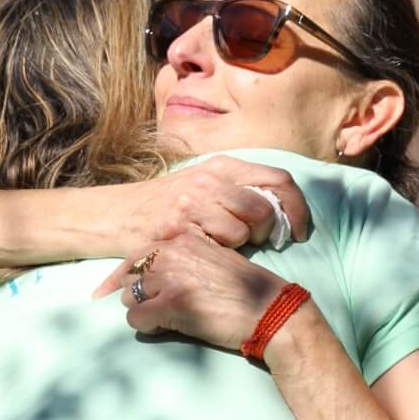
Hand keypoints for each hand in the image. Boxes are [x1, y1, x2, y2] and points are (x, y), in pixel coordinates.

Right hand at [110, 153, 308, 256]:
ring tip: (220, 243)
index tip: (300, 230)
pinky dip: (219, 253)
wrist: (118, 215)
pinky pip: (221, 246)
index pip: (279, 179)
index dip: (298, 207)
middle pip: (265, 207)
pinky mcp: (180, 227)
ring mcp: (193, 202)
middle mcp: (210, 179)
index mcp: (222, 165)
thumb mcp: (204, 185)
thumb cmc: (168, 205)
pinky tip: (203, 249)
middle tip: (256, 242)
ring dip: (240, 244)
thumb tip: (284, 208)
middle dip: (268, 232)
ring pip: (244, 229)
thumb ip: (241, 190)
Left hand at [115, 234, 289, 351]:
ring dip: (146, 314)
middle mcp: (173, 254)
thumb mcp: (213, 262)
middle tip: (161, 312)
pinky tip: (173, 327)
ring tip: (173, 319)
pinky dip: (150, 328)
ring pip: (129, 300)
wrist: (272, 311)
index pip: (135, 257)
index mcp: (183, 240)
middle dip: (140, 298)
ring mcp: (171, 277)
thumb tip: (149, 283)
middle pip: (130, 279)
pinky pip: (137, 319)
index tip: (100, 293)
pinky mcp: (174, 304)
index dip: (116, 279)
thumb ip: (183, 264)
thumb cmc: (247, 293)